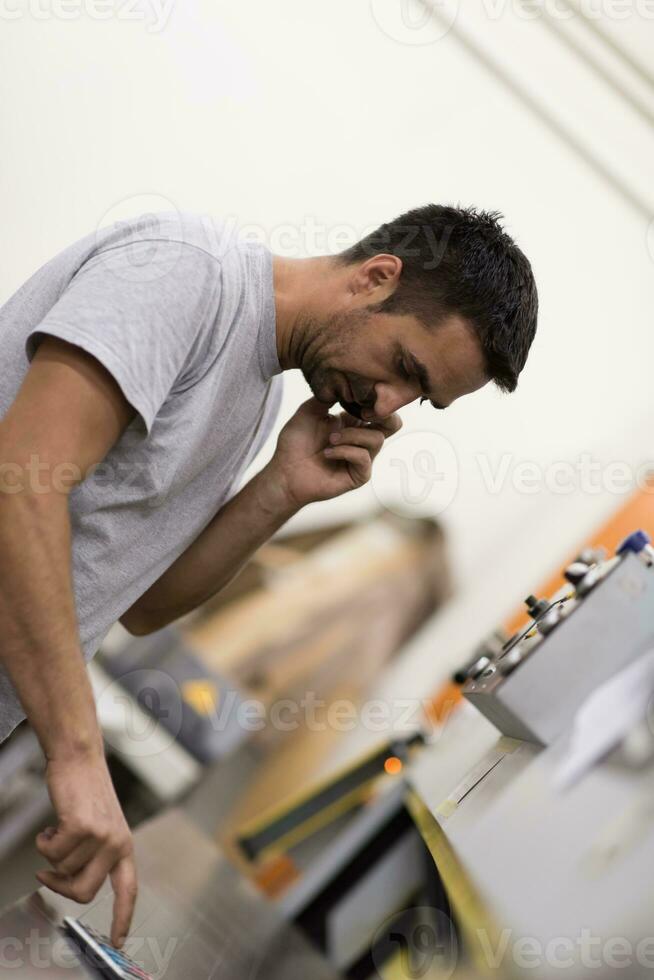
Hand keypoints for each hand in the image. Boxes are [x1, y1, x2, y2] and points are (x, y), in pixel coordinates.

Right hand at [35, 751, 136, 947]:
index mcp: (125, 847)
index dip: (121, 918)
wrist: (79, 759)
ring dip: (52, 854)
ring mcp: (101, 836)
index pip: (128, 890)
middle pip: (83, 892)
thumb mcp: (101, 827)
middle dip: (59, 886)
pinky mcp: (82, 827)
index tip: (117, 941)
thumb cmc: (86, 792)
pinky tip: (52, 824)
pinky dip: (43, 842)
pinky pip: (51, 852)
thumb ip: (95, 856)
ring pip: (63, 870)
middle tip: (47, 874)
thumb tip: (71, 884)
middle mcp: (117, 844)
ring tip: (59, 830)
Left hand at [266, 397, 401, 508]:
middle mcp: (360, 440)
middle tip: (364, 413)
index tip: (362, 394)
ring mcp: (361, 458)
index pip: (377, 409)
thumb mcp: (309, 411)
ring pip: (377, 439)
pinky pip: (364, 458)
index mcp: (352, 423)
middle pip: (393, 425)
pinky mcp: (359, 475)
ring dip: (352, 435)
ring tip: (330, 439)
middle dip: (385, 415)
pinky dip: (345, 451)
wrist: (284, 471)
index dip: (376, 400)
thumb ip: (328, 395)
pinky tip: (327, 453)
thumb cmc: (294, 444)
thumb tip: (346, 380)